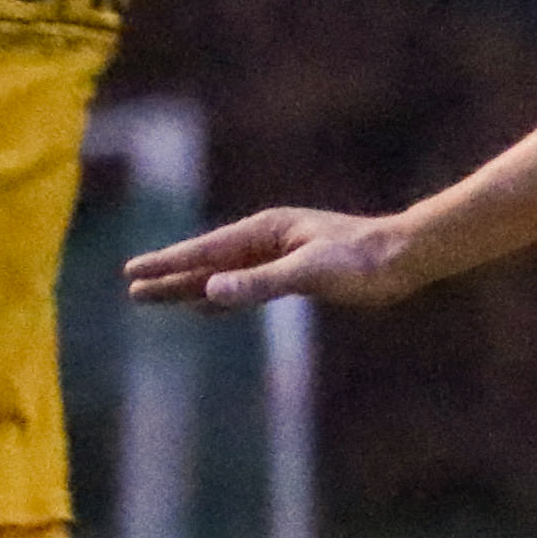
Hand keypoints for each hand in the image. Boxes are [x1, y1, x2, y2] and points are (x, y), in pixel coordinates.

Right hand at [126, 205, 413, 308]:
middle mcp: (268, 240)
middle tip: (131, 289)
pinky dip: (222, 297)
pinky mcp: (295, 274)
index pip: (206, 251)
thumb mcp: (309, 272)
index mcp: (266, 232)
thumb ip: (259, 283)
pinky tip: (206, 305)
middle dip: (170, 276)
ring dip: (190, 287)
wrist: (405, 257)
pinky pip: (246, 287)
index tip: (133, 273)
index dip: (169, 264)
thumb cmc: (362, 261)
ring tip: (156, 297)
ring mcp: (280, 256)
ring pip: (224, 275)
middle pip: (208, 262)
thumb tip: (210, 290)